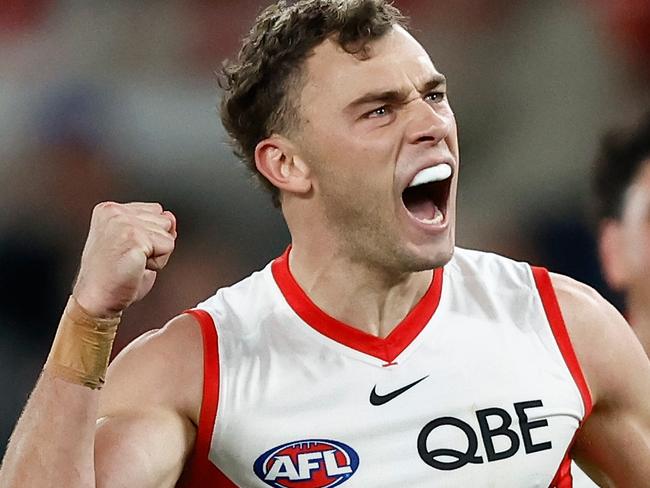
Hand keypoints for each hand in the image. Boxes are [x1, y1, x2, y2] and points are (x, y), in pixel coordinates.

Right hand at [72, 202, 176, 316]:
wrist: (96, 300)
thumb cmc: (114, 277)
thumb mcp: (136, 243)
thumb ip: (153, 227)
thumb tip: (171, 217)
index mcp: (110, 209)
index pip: (155, 211)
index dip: (150, 235)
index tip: (127, 250)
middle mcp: (115, 212)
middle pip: (164, 221)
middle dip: (155, 244)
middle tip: (130, 259)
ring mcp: (124, 223)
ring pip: (168, 235)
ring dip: (157, 255)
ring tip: (133, 263)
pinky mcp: (134, 237)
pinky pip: (168, 247)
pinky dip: (158, 263)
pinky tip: (137, 267)